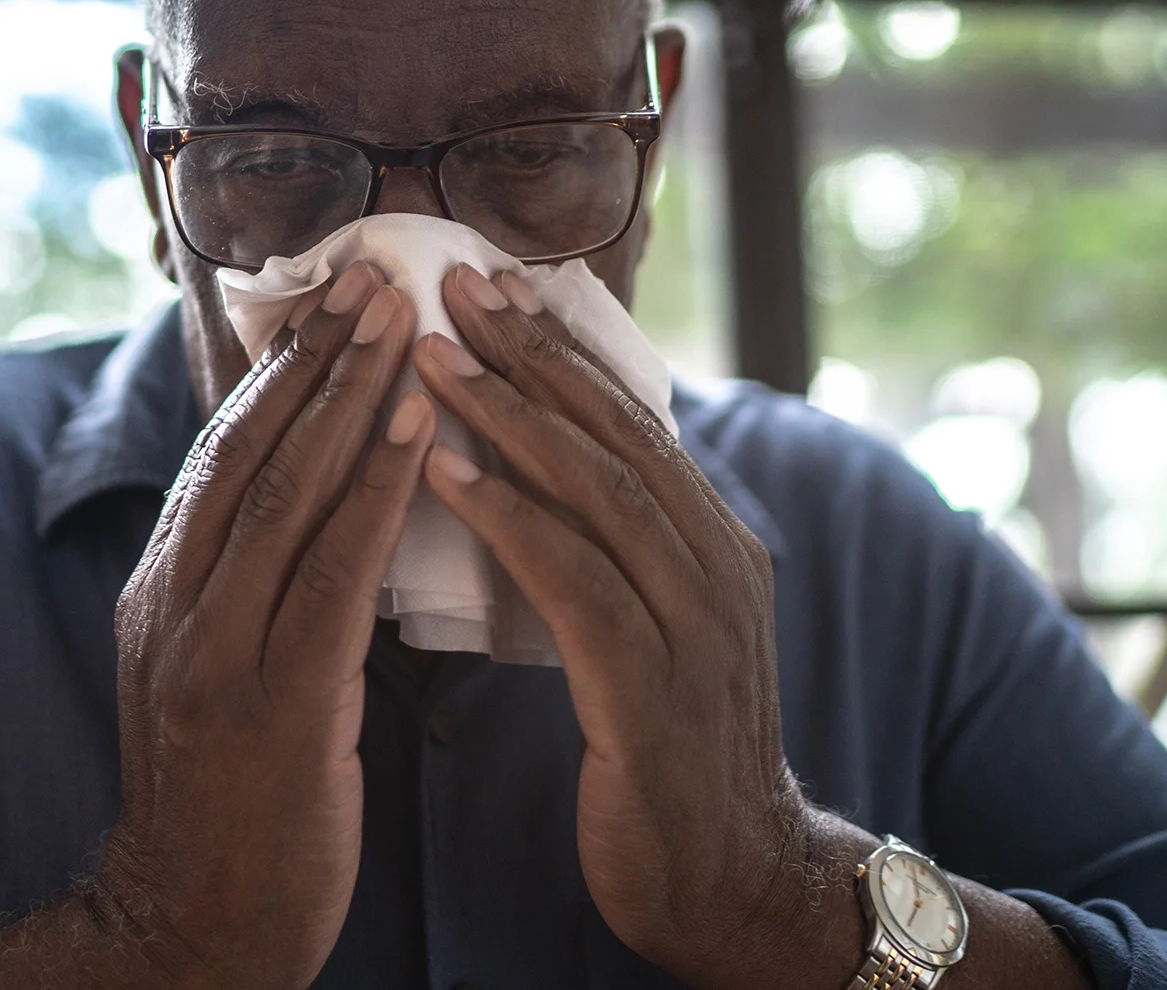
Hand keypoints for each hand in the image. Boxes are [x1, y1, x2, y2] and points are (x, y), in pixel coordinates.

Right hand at [99, 261, 432, 986]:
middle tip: (374, 279)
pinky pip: (331, 575)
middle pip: (248, 452)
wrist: (190, 931)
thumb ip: (243, 589)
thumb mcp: (214, 675)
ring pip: (285, 495)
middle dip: (314, 359)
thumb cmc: (229, 803)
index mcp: (164, 592)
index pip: (222, 453)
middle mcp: (176, 606)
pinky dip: (377, 492)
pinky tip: (421, 434)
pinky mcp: (272, 704)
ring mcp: (216, 654)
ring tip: (402, 326)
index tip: (330, 299)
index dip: (279, 371)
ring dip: (349, 399)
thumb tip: (299, 503)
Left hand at [414, 265, 1089, 989]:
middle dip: (531, 353)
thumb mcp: (656, 628)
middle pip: (616, 433)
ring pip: (597, 491)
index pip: (632, 419)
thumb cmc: (670, 753)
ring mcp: (694, 626)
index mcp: (714, 543)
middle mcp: (715, 566)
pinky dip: (510, 518)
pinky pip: (575, 583)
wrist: (734, 883)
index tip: (492, 282)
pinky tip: (445, 473)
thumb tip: (549, 467)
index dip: (560, 347)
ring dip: (509, 417)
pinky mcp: (653, 690)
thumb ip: (620, 549)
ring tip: (433, 359)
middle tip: (455, 283)